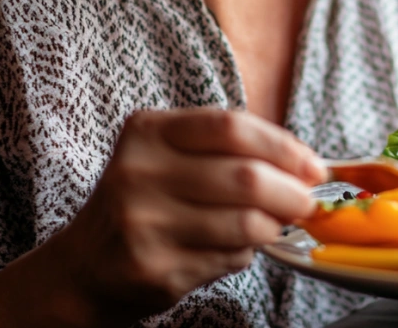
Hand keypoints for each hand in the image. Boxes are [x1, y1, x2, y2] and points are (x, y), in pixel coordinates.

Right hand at [0, 108, 325, 327]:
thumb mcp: (173, 154)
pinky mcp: (153, 270)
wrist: (84, 266)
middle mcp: (139, 173)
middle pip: (244, 177)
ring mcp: (143, 224)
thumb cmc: (147, 197)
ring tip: (279, 224)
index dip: (282, 146)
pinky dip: (248, 252)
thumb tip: (305, 166)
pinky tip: (239, 247)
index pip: (231, 127)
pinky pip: (228, 258)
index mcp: (148, 131)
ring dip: (276, 225)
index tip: (313, 164)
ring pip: (243, 223)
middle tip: (310, 200)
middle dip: (291, 191)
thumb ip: (229, 150)